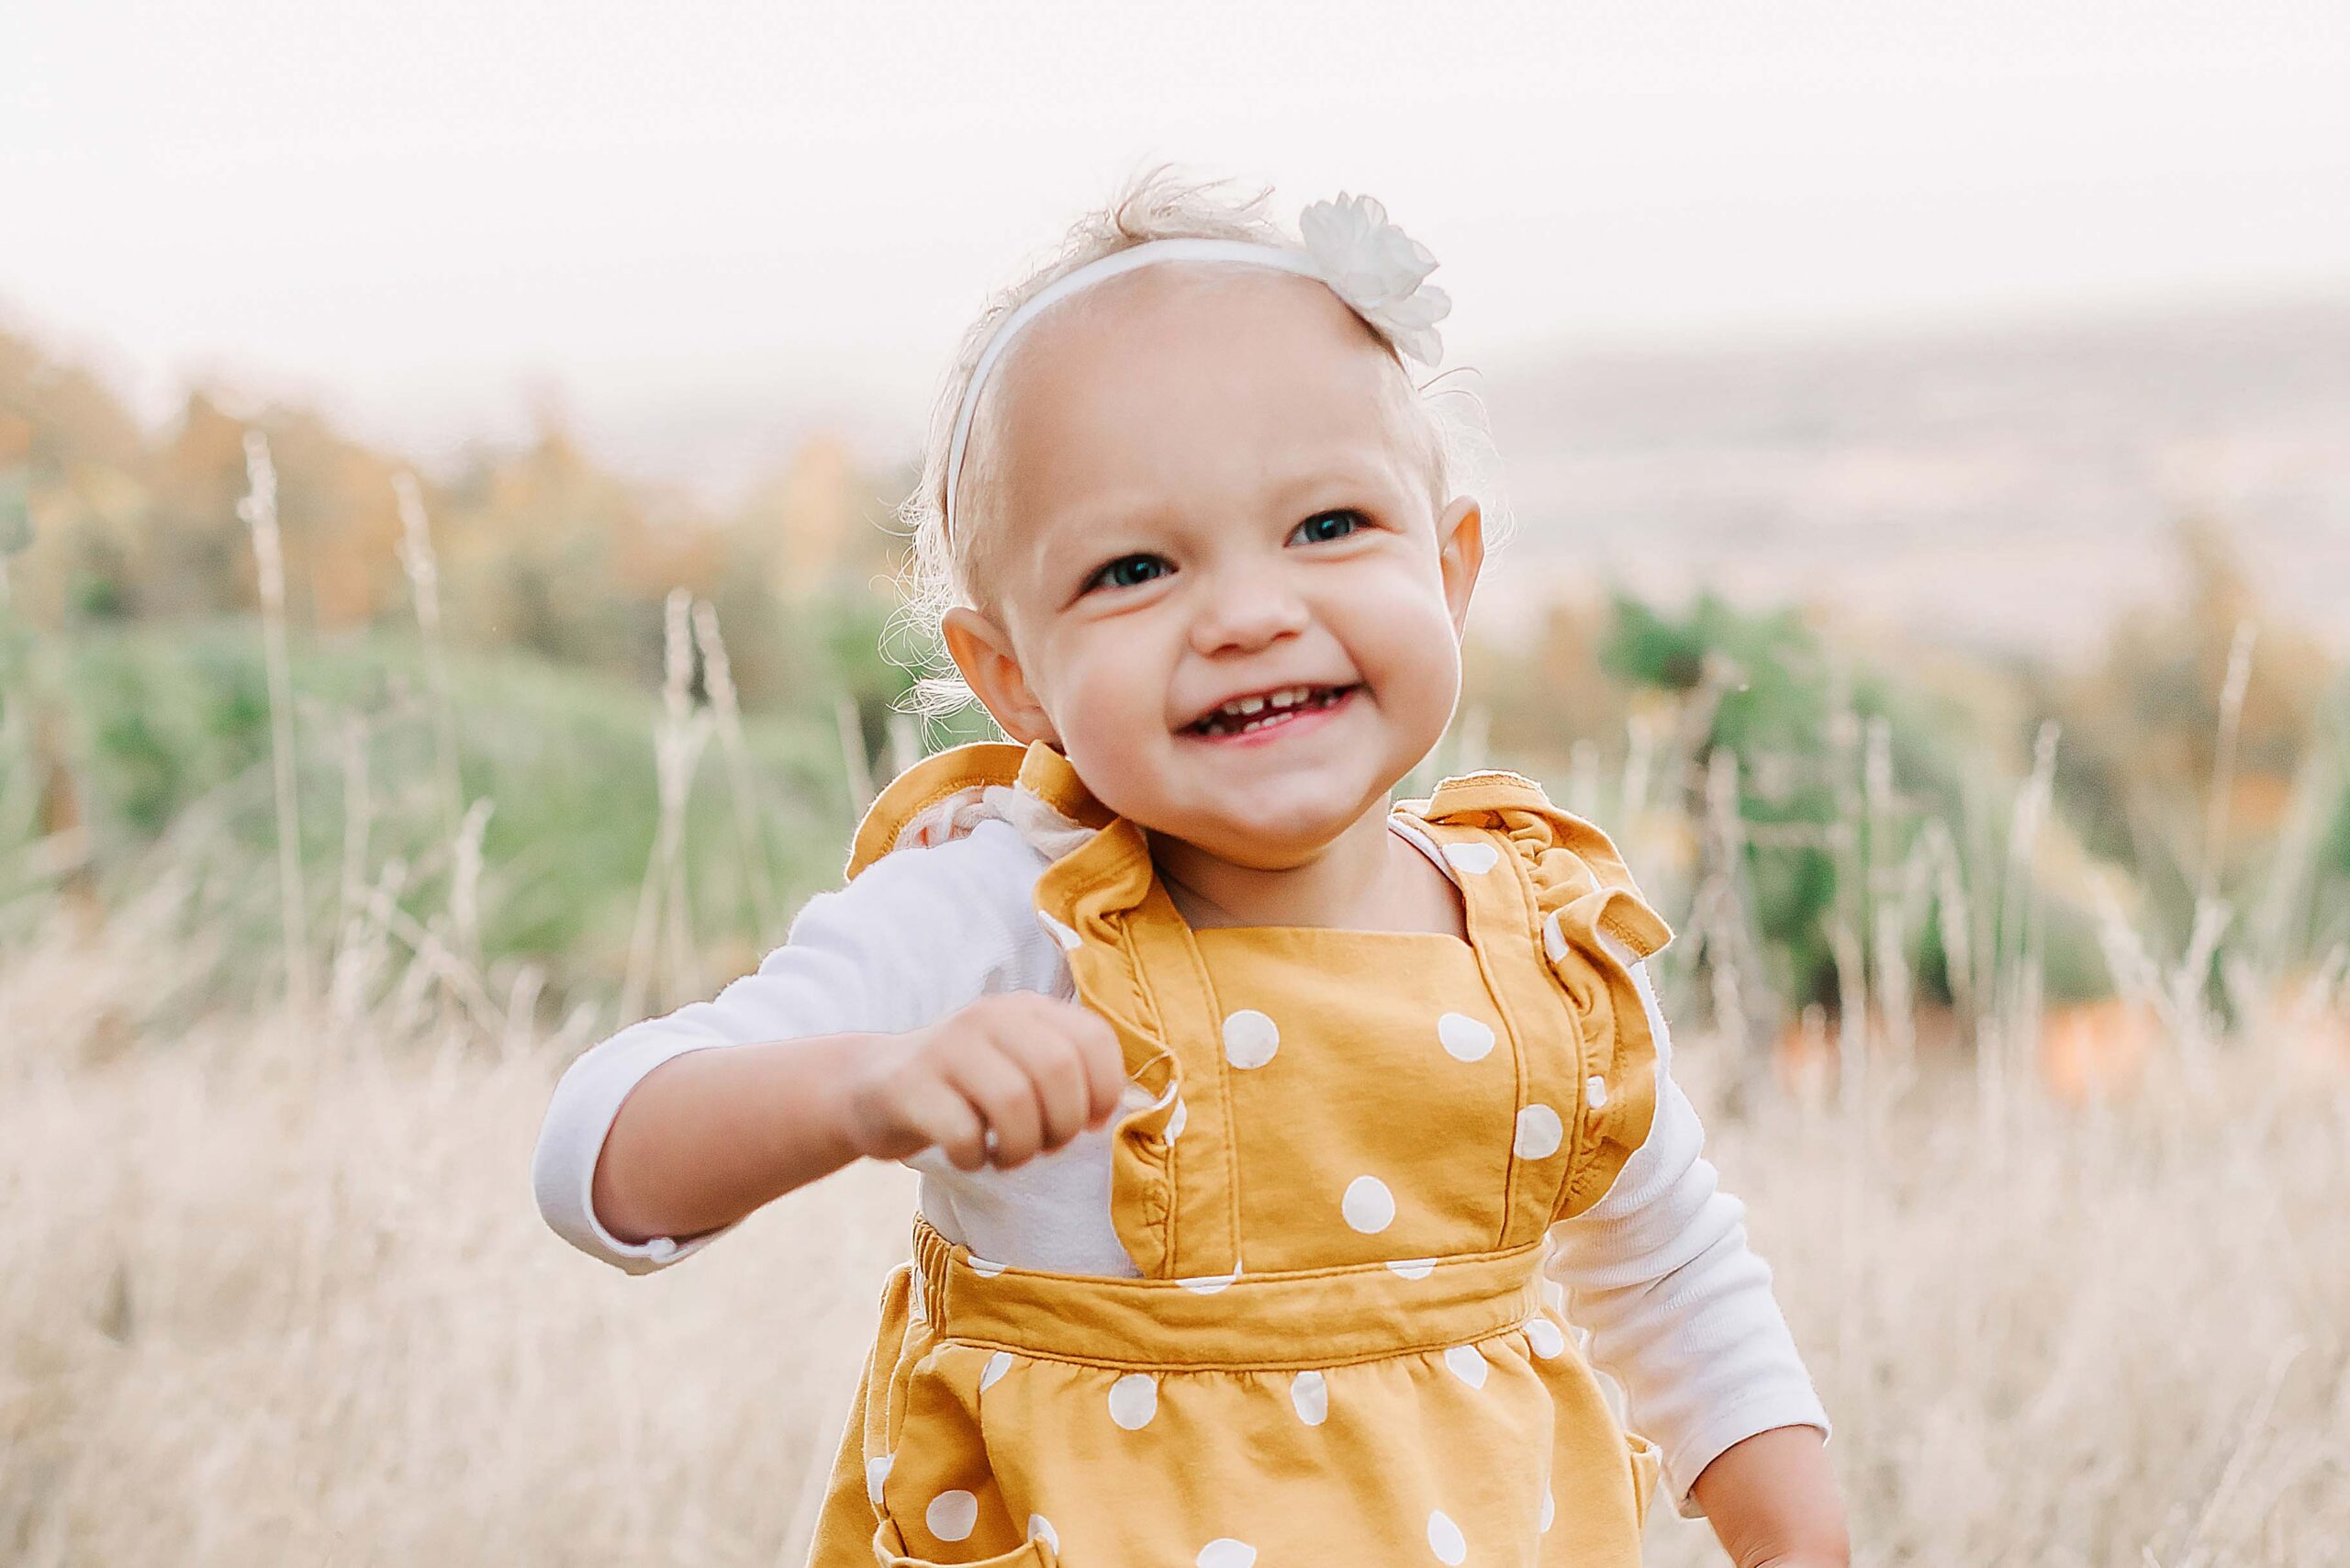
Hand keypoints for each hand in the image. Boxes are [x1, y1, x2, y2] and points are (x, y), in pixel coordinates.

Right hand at [840, 994, 1127, 1170]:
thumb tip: (1134, 1106)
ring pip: (1014, 1102)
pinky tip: (970, 1155)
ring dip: (1022, 1148)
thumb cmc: (967, 1089)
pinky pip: (962, 1132)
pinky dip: (976, 1157)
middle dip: (1063, 1125)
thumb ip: (1073, 1074)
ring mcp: (947, 1048)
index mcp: (1028, 1009)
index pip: (1095, 1039)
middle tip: (1045, 1146)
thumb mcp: (1020, 1063)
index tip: (1089, 1123)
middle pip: (1057, 1072)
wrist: (872, 1087)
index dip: (1104, 1091)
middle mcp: (990, 1018)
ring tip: (1008, 1155)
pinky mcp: (910, 1086)